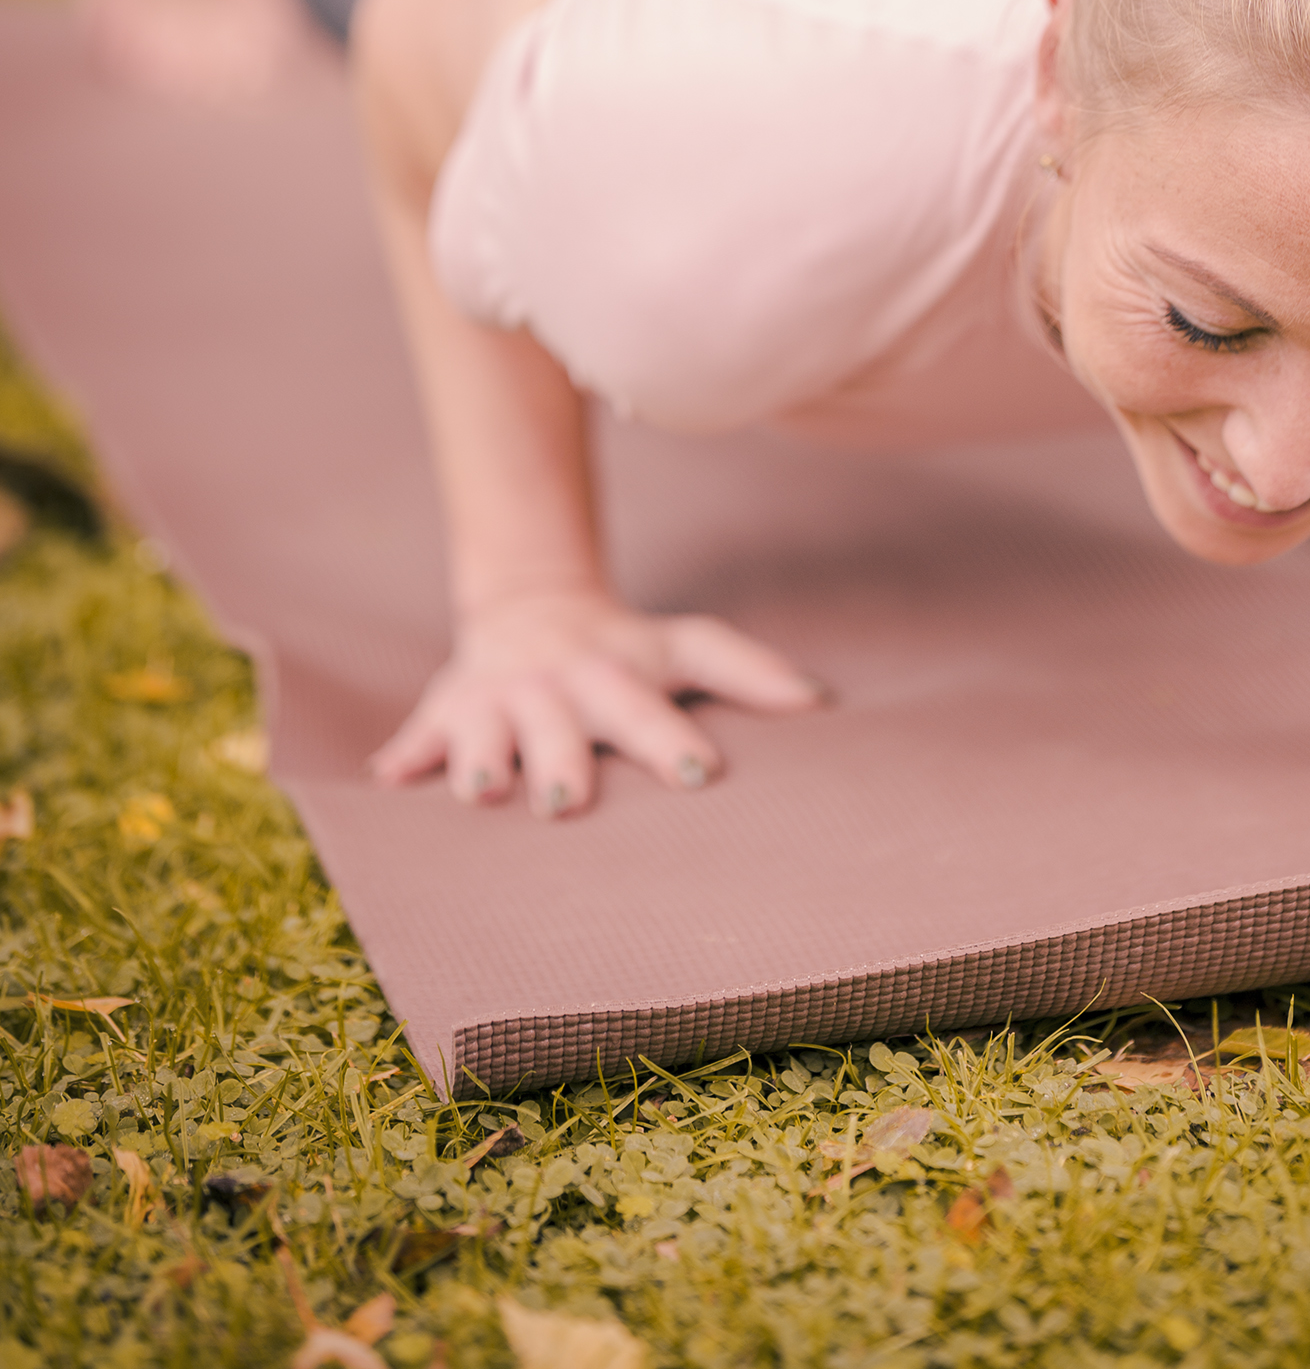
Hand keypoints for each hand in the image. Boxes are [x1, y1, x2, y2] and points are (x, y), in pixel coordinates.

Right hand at [369, 590, 823, 813]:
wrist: (531, 608)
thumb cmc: (624, 650)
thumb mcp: (684, 647)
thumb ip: (749, 670)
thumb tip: (822, 702)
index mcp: (612, 673)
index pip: (646, 708)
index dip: (669, 740)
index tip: (699, 774)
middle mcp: (551, 685)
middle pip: (557, 724)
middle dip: (559, 760)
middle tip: (566, 801)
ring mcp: (494, 700)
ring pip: (482, 732)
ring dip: (480, 759)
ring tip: (482, 791)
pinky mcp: (444, 712)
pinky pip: (419, 736)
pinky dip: (405, 756)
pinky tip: (388, 782)